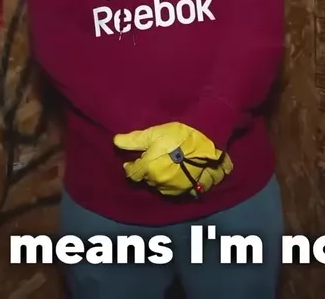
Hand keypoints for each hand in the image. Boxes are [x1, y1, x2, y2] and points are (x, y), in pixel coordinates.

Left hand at [113, 122, 233, 196]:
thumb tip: (115, 141)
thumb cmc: (179, 135)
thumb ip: (133, 140)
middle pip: (147, 180)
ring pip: (162, 187)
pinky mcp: (191, 190)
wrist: (209, 141)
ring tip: (165, 169)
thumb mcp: (154, 133)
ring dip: (161, 179)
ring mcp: (176, 188)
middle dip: (147, 172)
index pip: (132, 172)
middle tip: (151, 162)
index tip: (129, 163)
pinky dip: (177, 185)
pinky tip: (180, 177)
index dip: (130, 167)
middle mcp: (159, 182)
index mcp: (148, 169)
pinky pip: (179, 191)